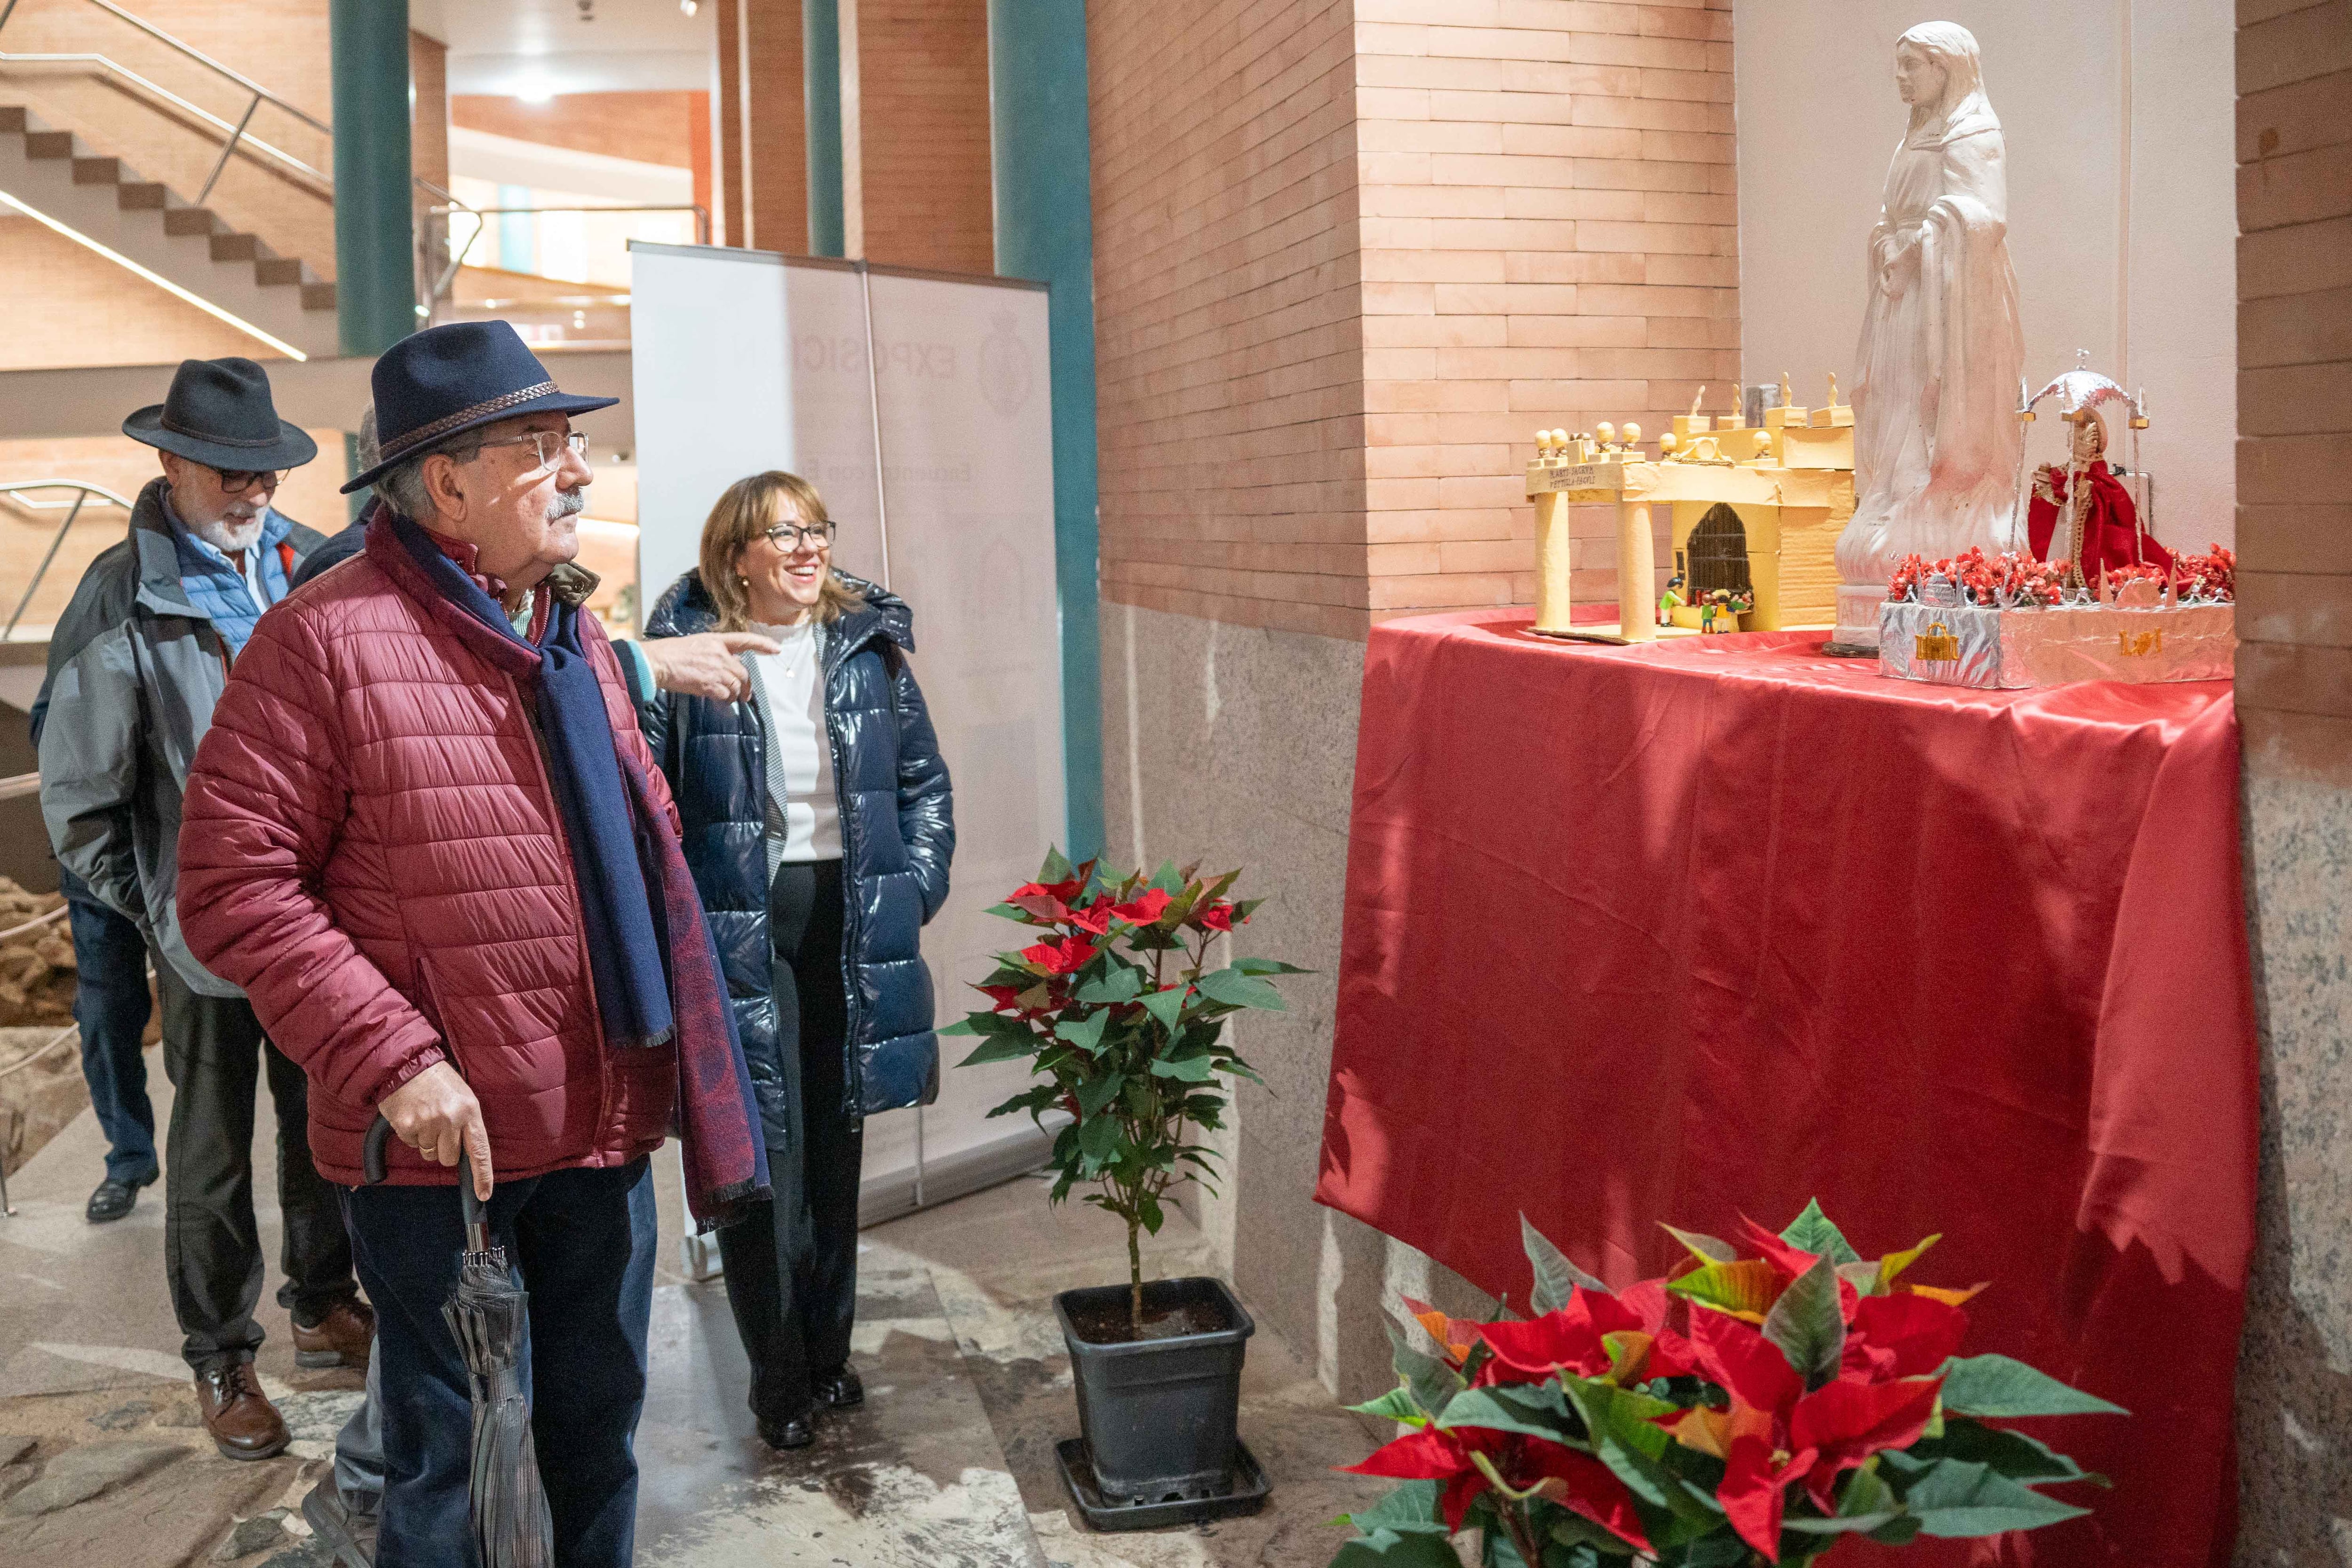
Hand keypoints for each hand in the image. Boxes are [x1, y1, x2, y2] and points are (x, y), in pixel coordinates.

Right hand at [380, 1059, 491, 1200]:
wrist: (406, 1063)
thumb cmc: (437, 1079)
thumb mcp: (462, 1095)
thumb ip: (466, 1123)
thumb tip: (465, 1152)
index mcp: (470, 1111)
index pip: (480, 1150)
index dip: (482, 1175)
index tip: (483, 1194)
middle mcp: (451, 1119)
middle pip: (450, 1158)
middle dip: (443, 1149)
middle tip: (438, 1126)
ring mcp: (428, 1124)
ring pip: (429, 1154)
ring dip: (426, 1142)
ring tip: (424, 1117)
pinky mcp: (407, 1127)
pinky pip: (412, 1144)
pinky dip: (411, 1135)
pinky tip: (411, 1115)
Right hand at [640, 632, 779, 701]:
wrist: (657, 662)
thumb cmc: (671, 653)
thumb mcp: (696, 645)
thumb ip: (713, 654)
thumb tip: (723, 668)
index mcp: (716, 641)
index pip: (744, 640)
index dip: (762, 644)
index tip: (776, 649)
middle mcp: (720, 654)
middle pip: (743, 672)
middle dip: (747, 686)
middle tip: (746, 695)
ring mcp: (716, 670)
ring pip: (736, 686)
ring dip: (735, 694)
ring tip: (729, 698)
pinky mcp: (710, 685)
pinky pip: (726, 695)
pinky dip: (725, 700)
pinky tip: (719, 700)